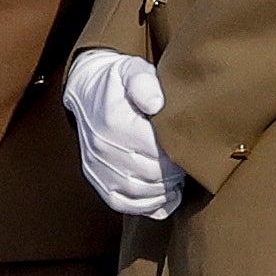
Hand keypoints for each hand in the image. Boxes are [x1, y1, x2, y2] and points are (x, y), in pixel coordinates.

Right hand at [64, 47, 179, 221]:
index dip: (177, 152)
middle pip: (150, 173)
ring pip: (139, 192)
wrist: (87, 91)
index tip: (188, 146)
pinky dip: (148, 205)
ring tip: (178, 178)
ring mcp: (97, 166)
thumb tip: (155, 103)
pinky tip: (166, 196)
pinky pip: (123, 204)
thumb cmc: (120, 82)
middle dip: (174, 172)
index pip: (155, 149)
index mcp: (114, 120)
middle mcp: (101, 146)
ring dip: (164, 190)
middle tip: (188, 163)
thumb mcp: (132, 70)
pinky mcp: (97, 179)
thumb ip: (145, 83)